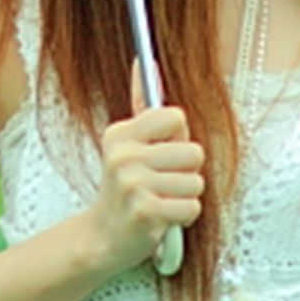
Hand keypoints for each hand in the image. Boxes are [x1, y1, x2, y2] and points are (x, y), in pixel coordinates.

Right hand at [88, 104, 204, 271]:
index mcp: (121, 134)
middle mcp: (123, 155)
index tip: (160, 154)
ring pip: (196, 183)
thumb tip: (146, 63)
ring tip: (162, 201)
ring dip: (185, 197)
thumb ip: (142, 104)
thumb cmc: (125, 188)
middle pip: (194, 152)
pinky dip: (183, 217)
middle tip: (162, 183)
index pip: (176, 117)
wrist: (102, 237)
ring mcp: (132, 183)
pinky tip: (163, 217)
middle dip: (187, 172)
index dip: (178, 139)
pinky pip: (192, 207)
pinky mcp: (145, 211)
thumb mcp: (128, 144)